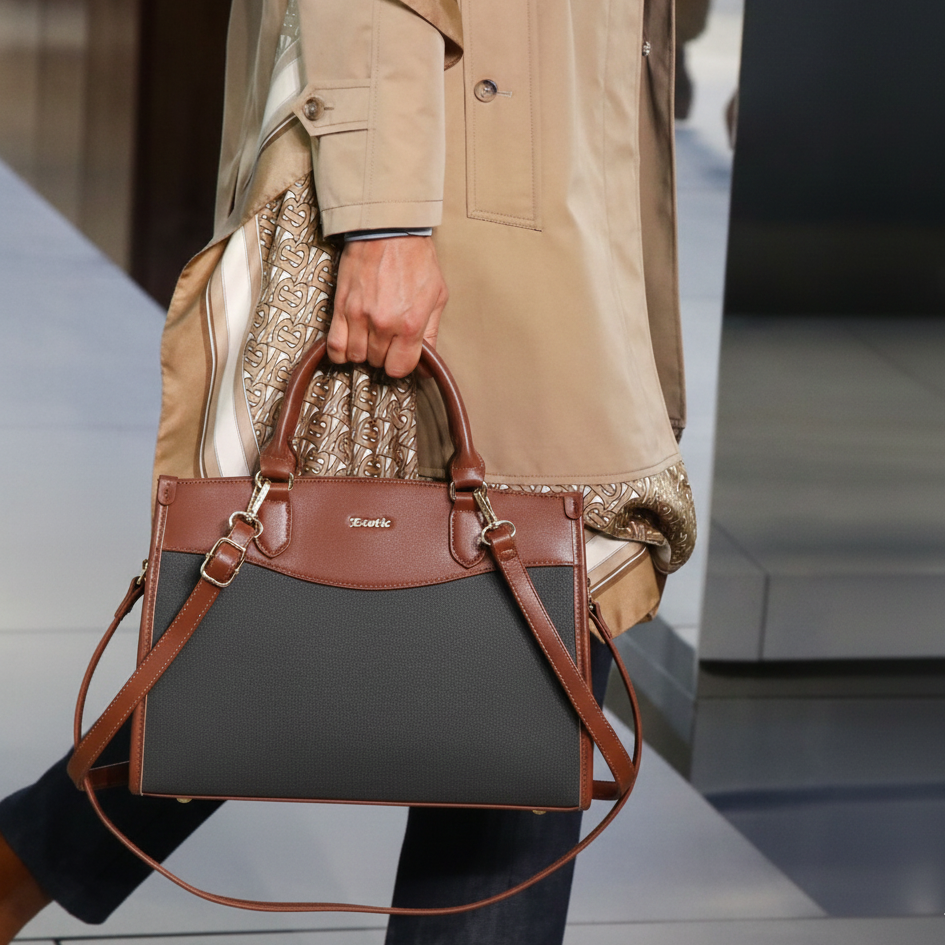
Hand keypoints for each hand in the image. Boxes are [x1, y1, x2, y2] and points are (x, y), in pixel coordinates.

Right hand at [327, 236, 447, 377]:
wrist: (388, 229)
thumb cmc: (416, 260)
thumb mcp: (437, 296)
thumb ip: (431, 334)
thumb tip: (428, 367)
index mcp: (410, 324)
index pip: (399, 368)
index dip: (401, 365)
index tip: (401, 355)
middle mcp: (383, 324)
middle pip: (377, 362)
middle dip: (383, 354)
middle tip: (387, 339)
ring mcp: (359, 316)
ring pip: (355, 357)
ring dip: (362, 351)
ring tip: (369, 337)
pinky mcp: (341, 306)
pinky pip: (334, 345)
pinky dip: (340, 351)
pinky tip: (349, 342)